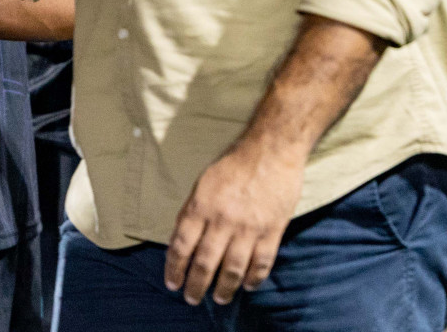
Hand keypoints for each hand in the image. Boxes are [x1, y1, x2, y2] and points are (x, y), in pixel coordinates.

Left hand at [165, 142, 302, 305]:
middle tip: (193, 298)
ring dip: (224, 289)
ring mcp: (249, 226)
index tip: (173, 283)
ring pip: (232, 268)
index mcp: (201, 206)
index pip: (181, 246)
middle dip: (196, 285)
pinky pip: (262, 262)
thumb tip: (181, 241)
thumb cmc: (236, 163)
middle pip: (205, 263)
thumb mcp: (203, 182)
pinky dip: (254, 278)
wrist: (273, 148)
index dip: (175, 269)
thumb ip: (192, 211)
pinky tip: (248, 285)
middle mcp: (223, 220)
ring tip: (220, 298)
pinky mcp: (273, 228)